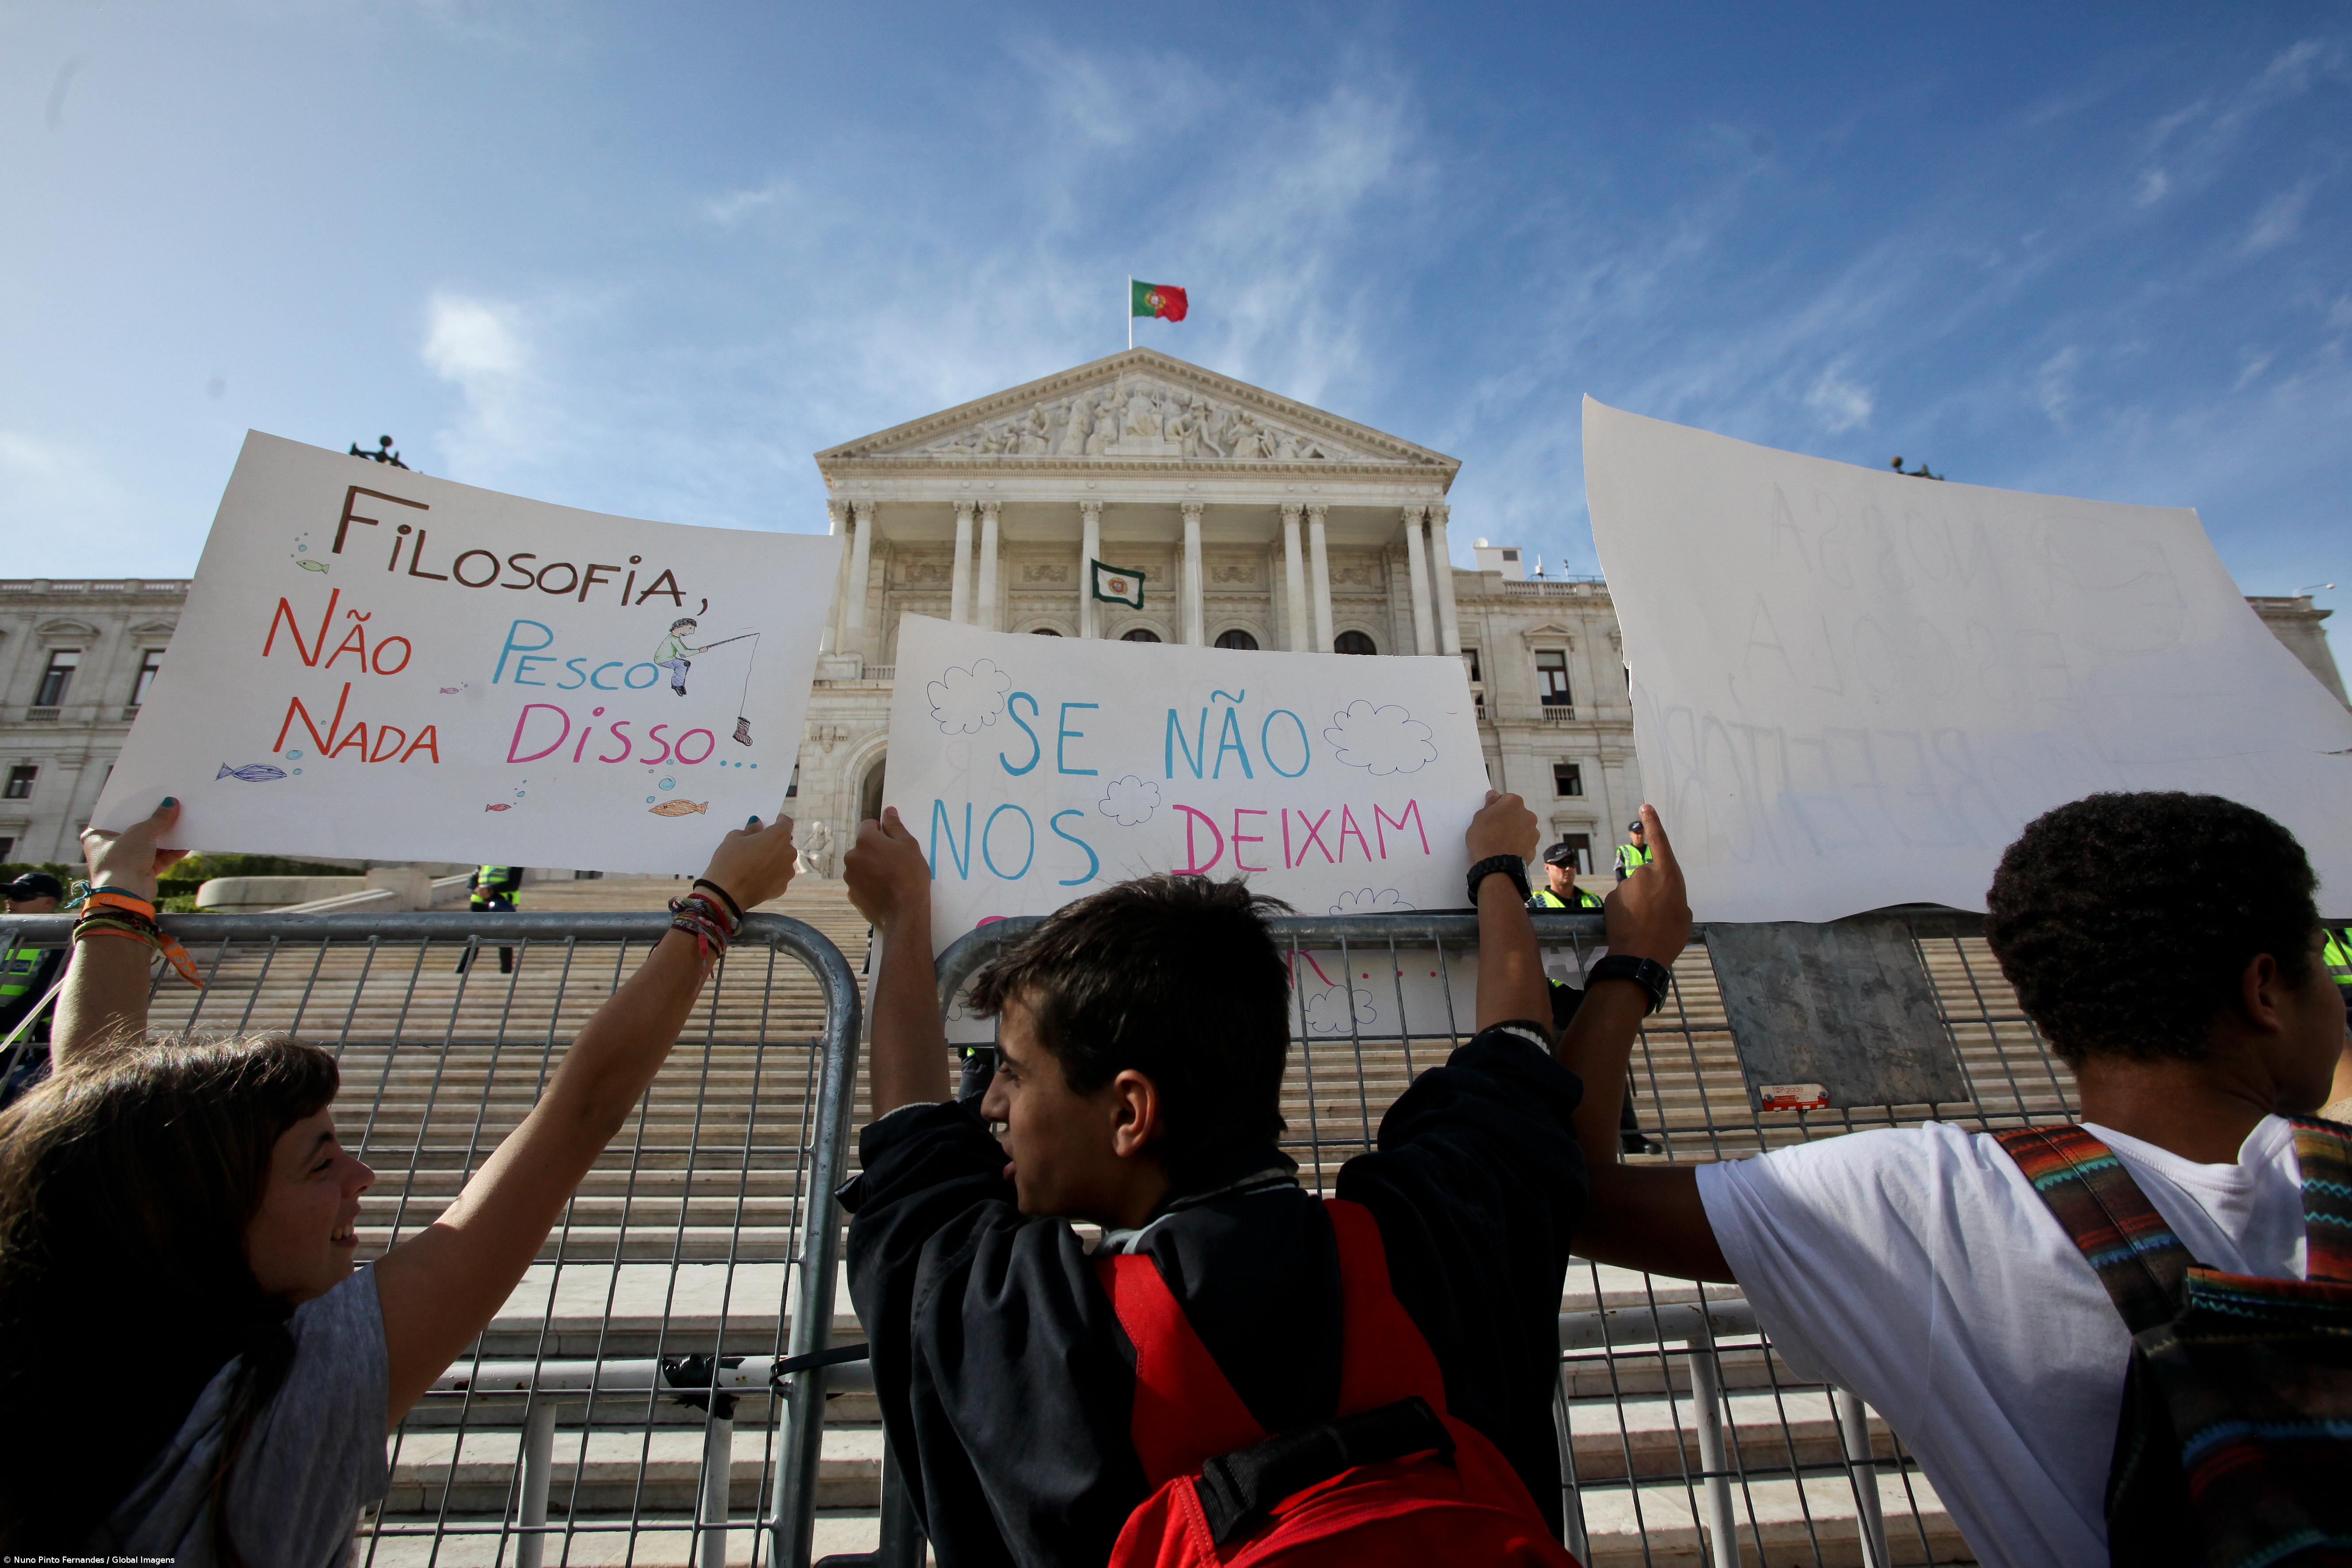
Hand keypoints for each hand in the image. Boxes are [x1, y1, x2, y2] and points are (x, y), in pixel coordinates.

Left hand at [80, 797, 189, 900]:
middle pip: (134, 830)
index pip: (114, 817)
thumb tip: (172, 803)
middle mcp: (109, 849)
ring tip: (181, 823)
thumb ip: (158, 819)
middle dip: (152, 822)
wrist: (126, 893)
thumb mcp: (141, 832)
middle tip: (167, 808)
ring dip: (164, 837)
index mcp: (96, 836)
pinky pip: (158, 859)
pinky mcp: (141, 872)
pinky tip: (186, 844)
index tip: (146, 798)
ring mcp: (126, 861)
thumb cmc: (123, 859)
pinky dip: (171, 852)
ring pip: (148, 845)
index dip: (130, 808)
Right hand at [698, 814, 796, 912]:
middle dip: (773, 842)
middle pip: (784, 843)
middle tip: (757, 845)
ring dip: (773, 859)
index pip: (785, 823)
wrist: (726, 894)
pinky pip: (778, 876)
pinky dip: (770, 875)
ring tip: (755, 863)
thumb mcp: (734, 838)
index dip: (778, 821)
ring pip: (782, 860)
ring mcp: (787, 872)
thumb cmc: (729, 861)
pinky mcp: (782, 888)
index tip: (770, 822)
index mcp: (779, 836)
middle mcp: (788, 853)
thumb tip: (757, 825)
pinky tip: (756, 877)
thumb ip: (750, 829)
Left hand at [845, 807, 931, 931]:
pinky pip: (860, 882)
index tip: (895, 845)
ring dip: (871, 867)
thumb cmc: (910, 875)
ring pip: (861, 864)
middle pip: (863, 846)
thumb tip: (888, 810)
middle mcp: (851, 856)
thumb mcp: (909, 845)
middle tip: (895, 863)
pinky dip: (869, 884)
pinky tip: (883, 891)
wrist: (904, 913)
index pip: (869, 825)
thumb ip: (895, 826)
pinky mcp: (851, 894)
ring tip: (889, 879)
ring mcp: (849, 877)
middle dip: (876, 850)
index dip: (883, 832)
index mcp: (865, 840)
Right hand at [1464, 789, 1537, 865]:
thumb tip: (1494, 795)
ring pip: (1522, 828)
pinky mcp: (1534, 847)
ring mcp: (1533, 832)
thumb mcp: (1479, 817)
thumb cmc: (1484, 838)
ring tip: (1500, 843)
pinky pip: (1524, 843)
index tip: (1490, 817)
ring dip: (1514, 832)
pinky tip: (1507, 851)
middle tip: (1494, 830)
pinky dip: (1518, 845)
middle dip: (1507, 819)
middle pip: (1516, 813)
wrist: (1497, 866)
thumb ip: (1489, 804)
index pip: (1505, 799)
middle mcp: (1528, 814)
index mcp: (1514, 803)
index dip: (1496, 808)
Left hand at [1603, 804, 1689, 964]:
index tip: (1645, 807)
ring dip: (1637, 903)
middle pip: (1647, 876)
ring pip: (1633, 890)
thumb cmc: (1669, 936)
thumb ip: (1674, 897)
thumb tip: (1664, 897)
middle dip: (1650, 891)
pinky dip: (1625, 910)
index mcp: (1668, 875)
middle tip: (1656, 914)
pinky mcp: (1611, 897)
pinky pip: (1621, 900)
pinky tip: (1630, 926)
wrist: (1640, 955)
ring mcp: (1626, 885)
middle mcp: (1645, 874)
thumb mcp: (1683, 914)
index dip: (1653, 823)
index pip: (1659, 842)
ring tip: (1643, 924)